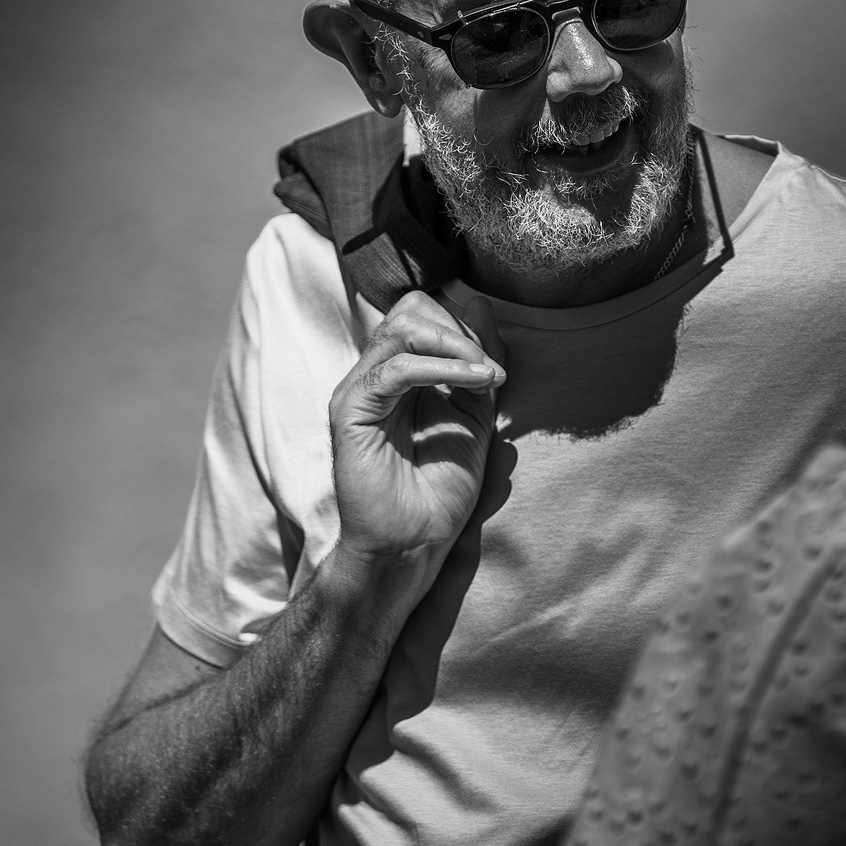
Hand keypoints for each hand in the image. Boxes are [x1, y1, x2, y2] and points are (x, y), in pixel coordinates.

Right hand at [328, 291, 506, 566]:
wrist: (415, 542)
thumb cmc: (441, 488)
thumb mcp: (474, 412)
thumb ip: (477, 360)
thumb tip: (479, 302)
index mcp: (398, 372)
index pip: (422, 312)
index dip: (462, 327)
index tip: (495, 367)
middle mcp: (374, 375)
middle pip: (410, 310)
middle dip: (459, 331)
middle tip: (490, 371)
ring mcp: (358, 390)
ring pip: (401, 329)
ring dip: (455, 346)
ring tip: (485, 377)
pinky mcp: (350, 411)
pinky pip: (393, 369)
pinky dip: (439, 369)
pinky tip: (473, 384)